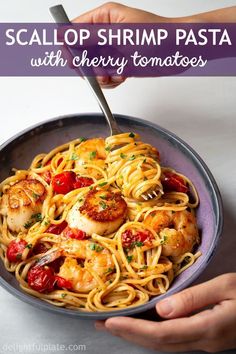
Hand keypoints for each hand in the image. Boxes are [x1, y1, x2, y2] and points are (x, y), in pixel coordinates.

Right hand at [72, 2, 166, 87]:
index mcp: (103, 18)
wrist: (181, 50)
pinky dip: (111, 80)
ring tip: (116, 73)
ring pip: (93, 67)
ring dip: (101, 76)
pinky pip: (106, 76)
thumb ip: (91, 36)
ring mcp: (113, 49)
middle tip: (102, 71)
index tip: (75, 62)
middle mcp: (105, 33)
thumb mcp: (121, 35)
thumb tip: (65, 34)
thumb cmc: (158, 36)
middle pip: (81, 52)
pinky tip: (123, 75)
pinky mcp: (120, 63)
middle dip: (89, 66)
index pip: (73, 31)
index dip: (70, 48)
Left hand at [95, 273, 235, 351]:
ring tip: (114, 325)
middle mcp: (202, 342)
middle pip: (158, 343)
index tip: (110, 322)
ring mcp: (205, 344)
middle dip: (127, 335)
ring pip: (164, 344)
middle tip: (101, 325)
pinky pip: (173, 340)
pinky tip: (142, 327)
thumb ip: (195, 298)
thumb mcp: (225, 287)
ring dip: (137, 336)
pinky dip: (152, 334)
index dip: (134, 329)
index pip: (162, 333)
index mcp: (207, 328)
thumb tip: (162, 309)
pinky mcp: (206, 339)